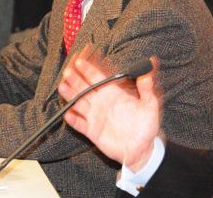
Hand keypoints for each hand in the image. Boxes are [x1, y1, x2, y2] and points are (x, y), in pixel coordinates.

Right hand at [58, 47, 160, 171]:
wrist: (142, 149)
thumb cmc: (146, 125)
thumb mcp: (150, 105)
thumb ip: (146, 89)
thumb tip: (146, 73)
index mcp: (113, 93)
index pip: (98, 78)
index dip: (88, 70)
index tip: (79, 62)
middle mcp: (101, 103)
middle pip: (84, 88)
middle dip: (75, 80)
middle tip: (68, 72)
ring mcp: (95, 117)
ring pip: (79, 103)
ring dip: (70, 96)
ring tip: (62, 87)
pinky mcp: (92, 131)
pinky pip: (79, 124)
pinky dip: (73, 119)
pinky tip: (68, 113)